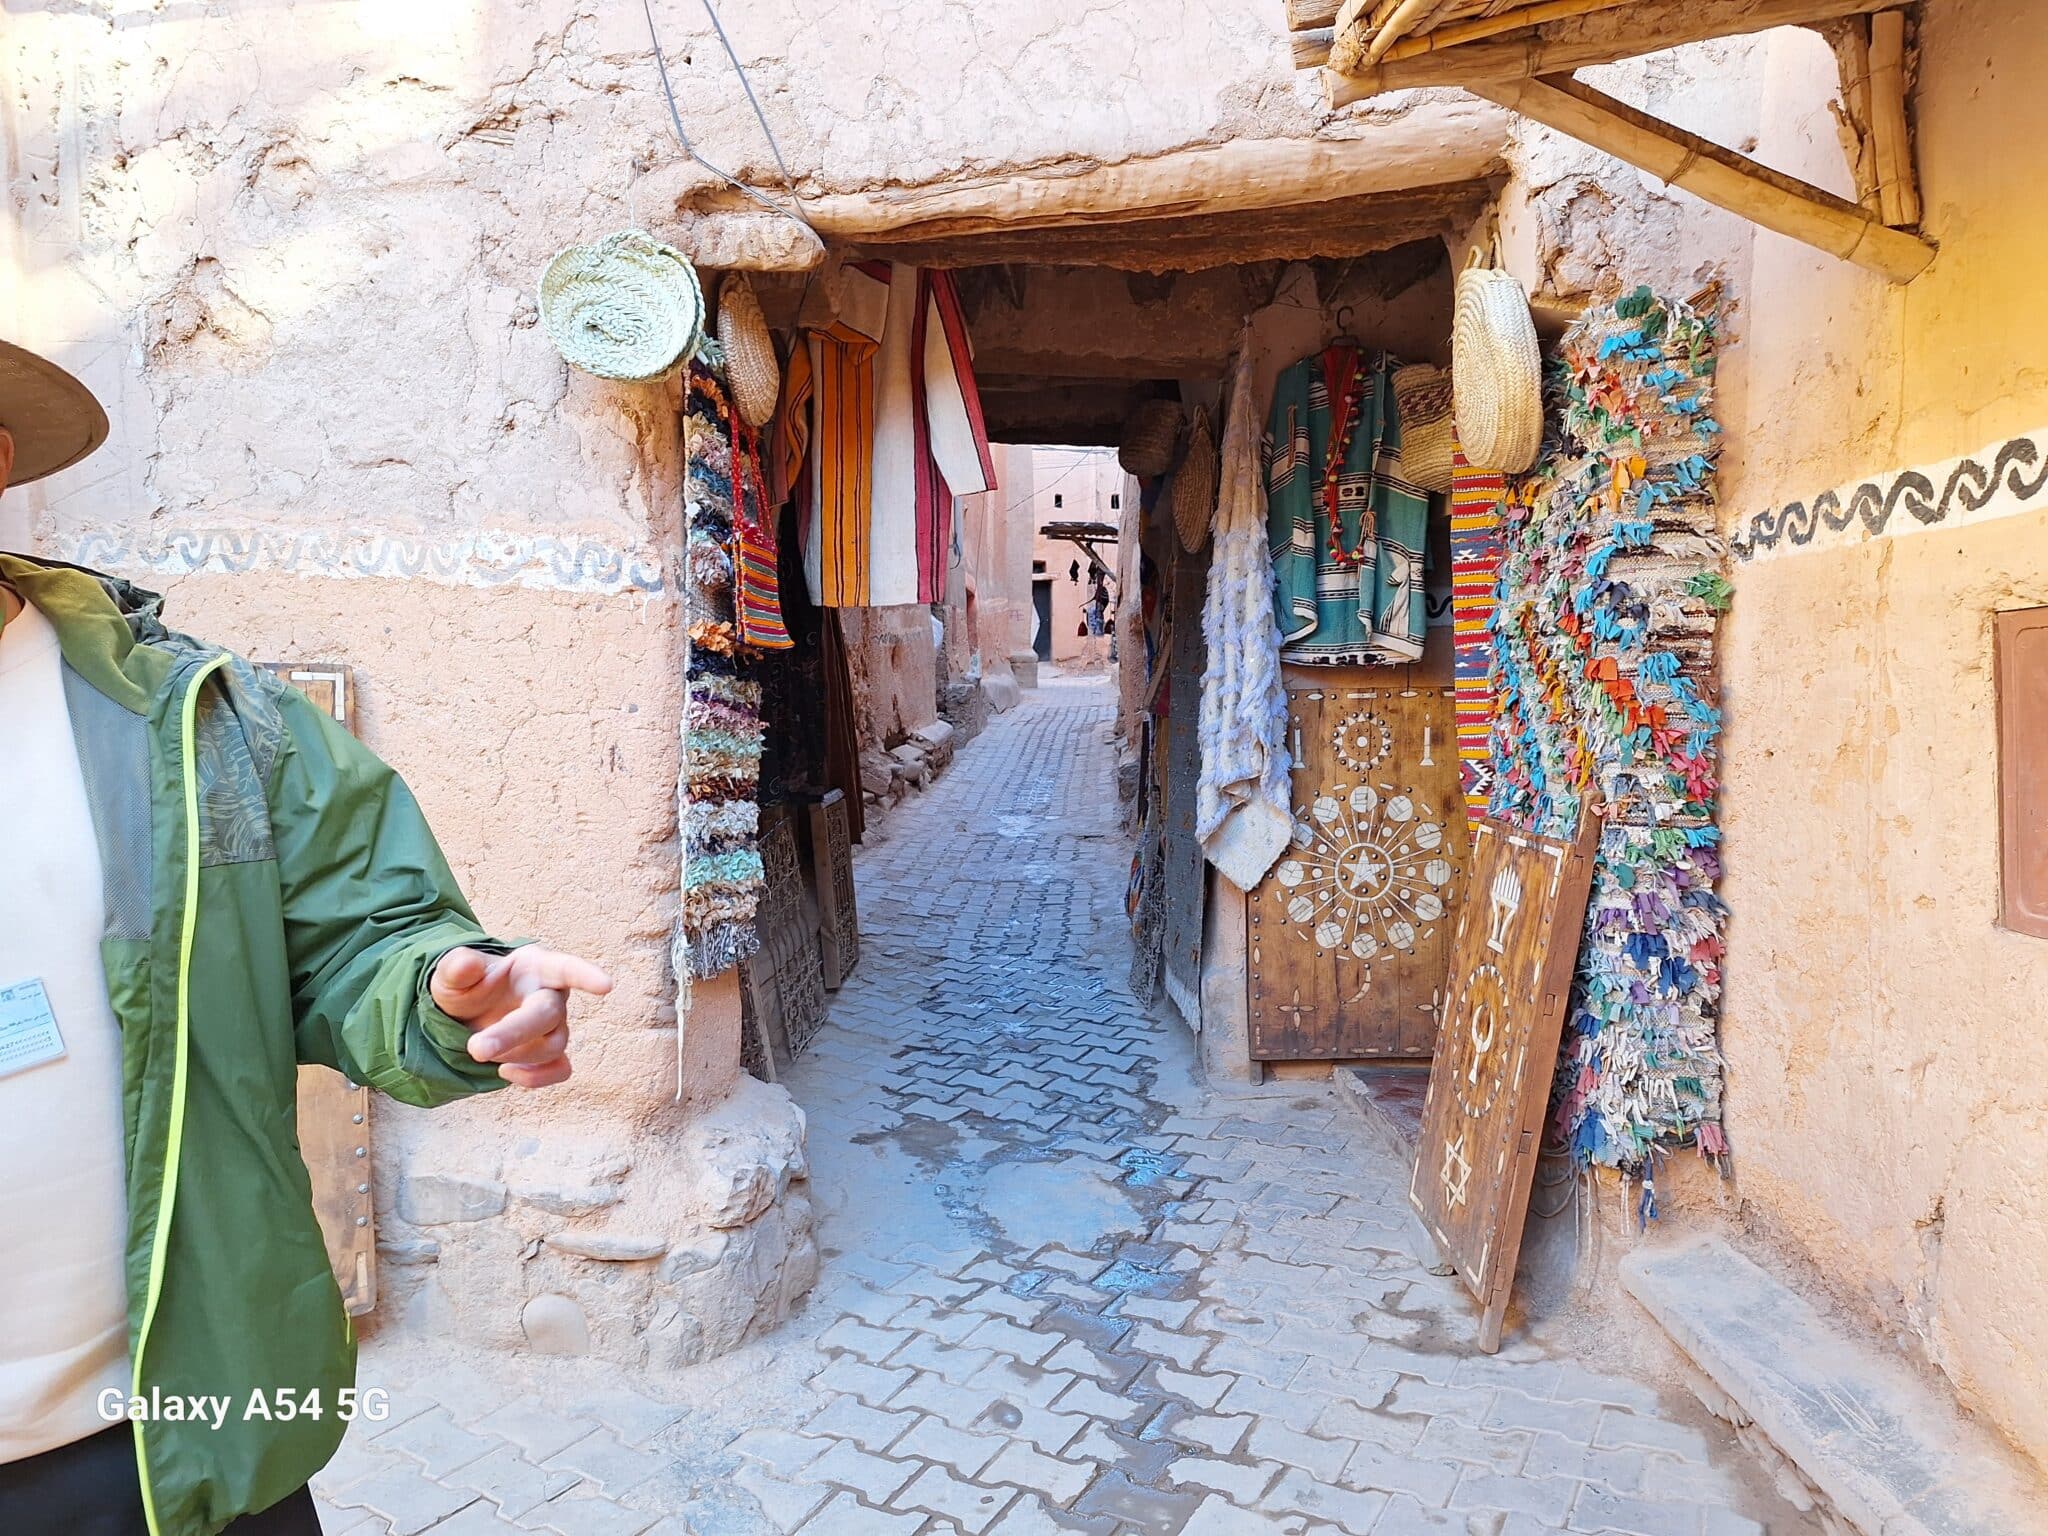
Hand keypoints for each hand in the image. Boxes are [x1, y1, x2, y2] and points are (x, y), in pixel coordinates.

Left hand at [429, 945, 612, 1087]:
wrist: (463, 1015)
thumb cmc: (464, 988)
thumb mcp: (450, 974)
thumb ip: (456, 968)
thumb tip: (467, 964)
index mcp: (534, 967)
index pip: (565, 968)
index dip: (585, 976)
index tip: (605, 986)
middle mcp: (551, 995)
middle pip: (550, 1015)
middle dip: (513, 1034)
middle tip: (475, 1048)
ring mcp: (554, 1026)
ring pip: (553, 1045)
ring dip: (516, 1054)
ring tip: (479, 1048)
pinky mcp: (549, 1054)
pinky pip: (560, 1070)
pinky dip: (537, 1078)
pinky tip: (506, 1073)